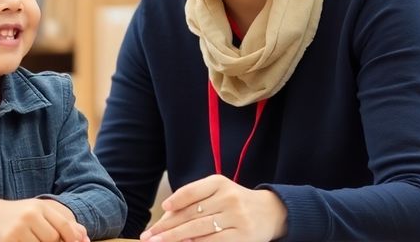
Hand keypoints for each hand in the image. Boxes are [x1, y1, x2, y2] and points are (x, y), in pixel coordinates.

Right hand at [0, 196, 88, 241]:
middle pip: (53, 238)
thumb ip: (63, 222)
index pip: (64, 225)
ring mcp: (18, 226)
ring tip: (30, 239)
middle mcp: (30, 213)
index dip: (73, 238)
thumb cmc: (18, 216)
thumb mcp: (40, 213)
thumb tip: (84, 237)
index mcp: (41, 205)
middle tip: (42, 238)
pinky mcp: (8, 238)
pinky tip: (22, 241)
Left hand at [140, 174, 286, 241]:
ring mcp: (236, 218)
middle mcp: (228, 198)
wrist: (270, 212)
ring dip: (175, 238)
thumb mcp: (219, 192)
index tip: (163, 209)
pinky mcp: (242, 237)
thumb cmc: (235, 202)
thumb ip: (195, 200)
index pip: (192, 191)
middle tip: (149, 236)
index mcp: (220, 183)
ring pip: (199, 230)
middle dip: (167, 227)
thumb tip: (166, 218)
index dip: (176, 200)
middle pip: (191, 214)